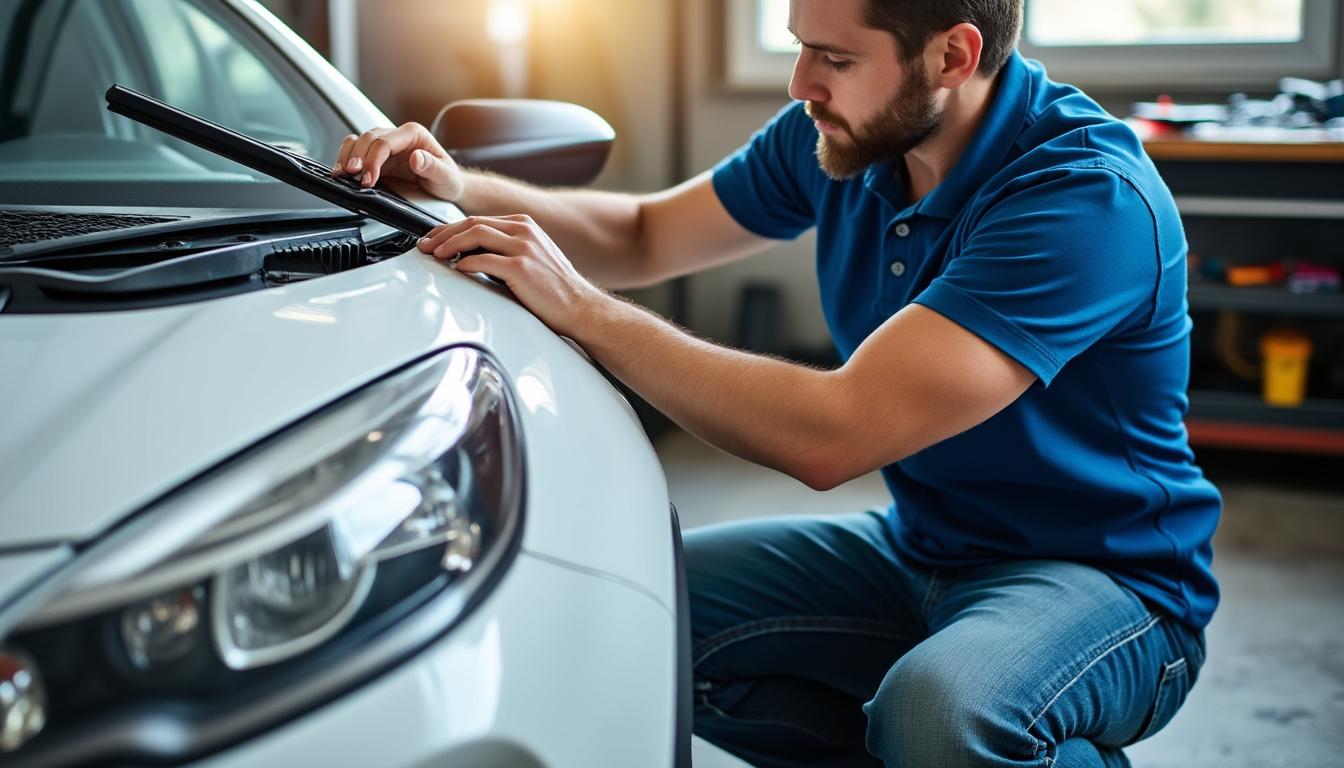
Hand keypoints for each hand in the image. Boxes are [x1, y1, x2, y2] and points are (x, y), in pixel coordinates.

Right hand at [333, 122, 464, 200]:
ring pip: (358, 141)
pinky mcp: (377, 159)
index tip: (369, 179)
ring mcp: (385, 147)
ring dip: (347, 156)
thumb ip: (433, 167)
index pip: (386, 141)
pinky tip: (343, 174)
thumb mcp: (447, 176)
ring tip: (342, 174)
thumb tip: (416, 158)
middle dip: (357, 157)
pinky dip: (346, 161)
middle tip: (352, 177)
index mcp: (414, 134)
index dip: (373, 159)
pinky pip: (356, 153)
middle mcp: (397, 136)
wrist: (446, 188)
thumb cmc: (448, 179)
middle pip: (368, 138)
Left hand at [418, 215, 607, 338]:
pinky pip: (482, 260)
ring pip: (474, 234)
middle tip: (425, 246)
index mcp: (525, 225)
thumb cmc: (554, 289)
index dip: (450, 229)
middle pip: (472, 222)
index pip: (478, 219)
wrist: (580, 307)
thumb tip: (469, 254)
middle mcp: (524, 230)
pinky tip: (456, 269)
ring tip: (435, 255)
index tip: (434, 239)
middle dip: (443, 234)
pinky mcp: (520, 267)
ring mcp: (523, 247)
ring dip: (449, 244)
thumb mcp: (530, 258)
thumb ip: (505, 250)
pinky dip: (464, 263)